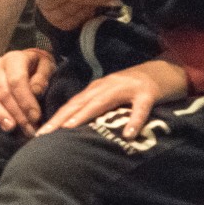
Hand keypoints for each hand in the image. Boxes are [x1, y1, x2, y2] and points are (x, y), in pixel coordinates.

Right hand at [0, 48, 55, 133]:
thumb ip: (43, 77)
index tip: (36, 117)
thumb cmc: (37, 67)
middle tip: (28, 129)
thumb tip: (36, 91)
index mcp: (13, 58)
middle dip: (16, 113)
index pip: (17, 81)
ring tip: (10, 128)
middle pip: (3, 93)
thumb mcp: (47, 65)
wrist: (26, 61)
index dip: (26, 101)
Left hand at [40, 57, 191, 138]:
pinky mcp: (147, 94)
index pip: (71, 105)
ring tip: (71, 129)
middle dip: (60, 118)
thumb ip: (95, 109)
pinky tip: (128, 134)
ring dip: (86, 114)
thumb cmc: (133, 90)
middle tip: (45, 134)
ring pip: (102, 102)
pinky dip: (134, 120)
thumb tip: (74, 131)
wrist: (165, 70)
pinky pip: (140, 108)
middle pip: (79, 103)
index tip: (39, 134)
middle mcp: (106, 87)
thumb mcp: (111, 97)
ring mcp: (126, 88)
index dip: (54, 119)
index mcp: (96, 90)